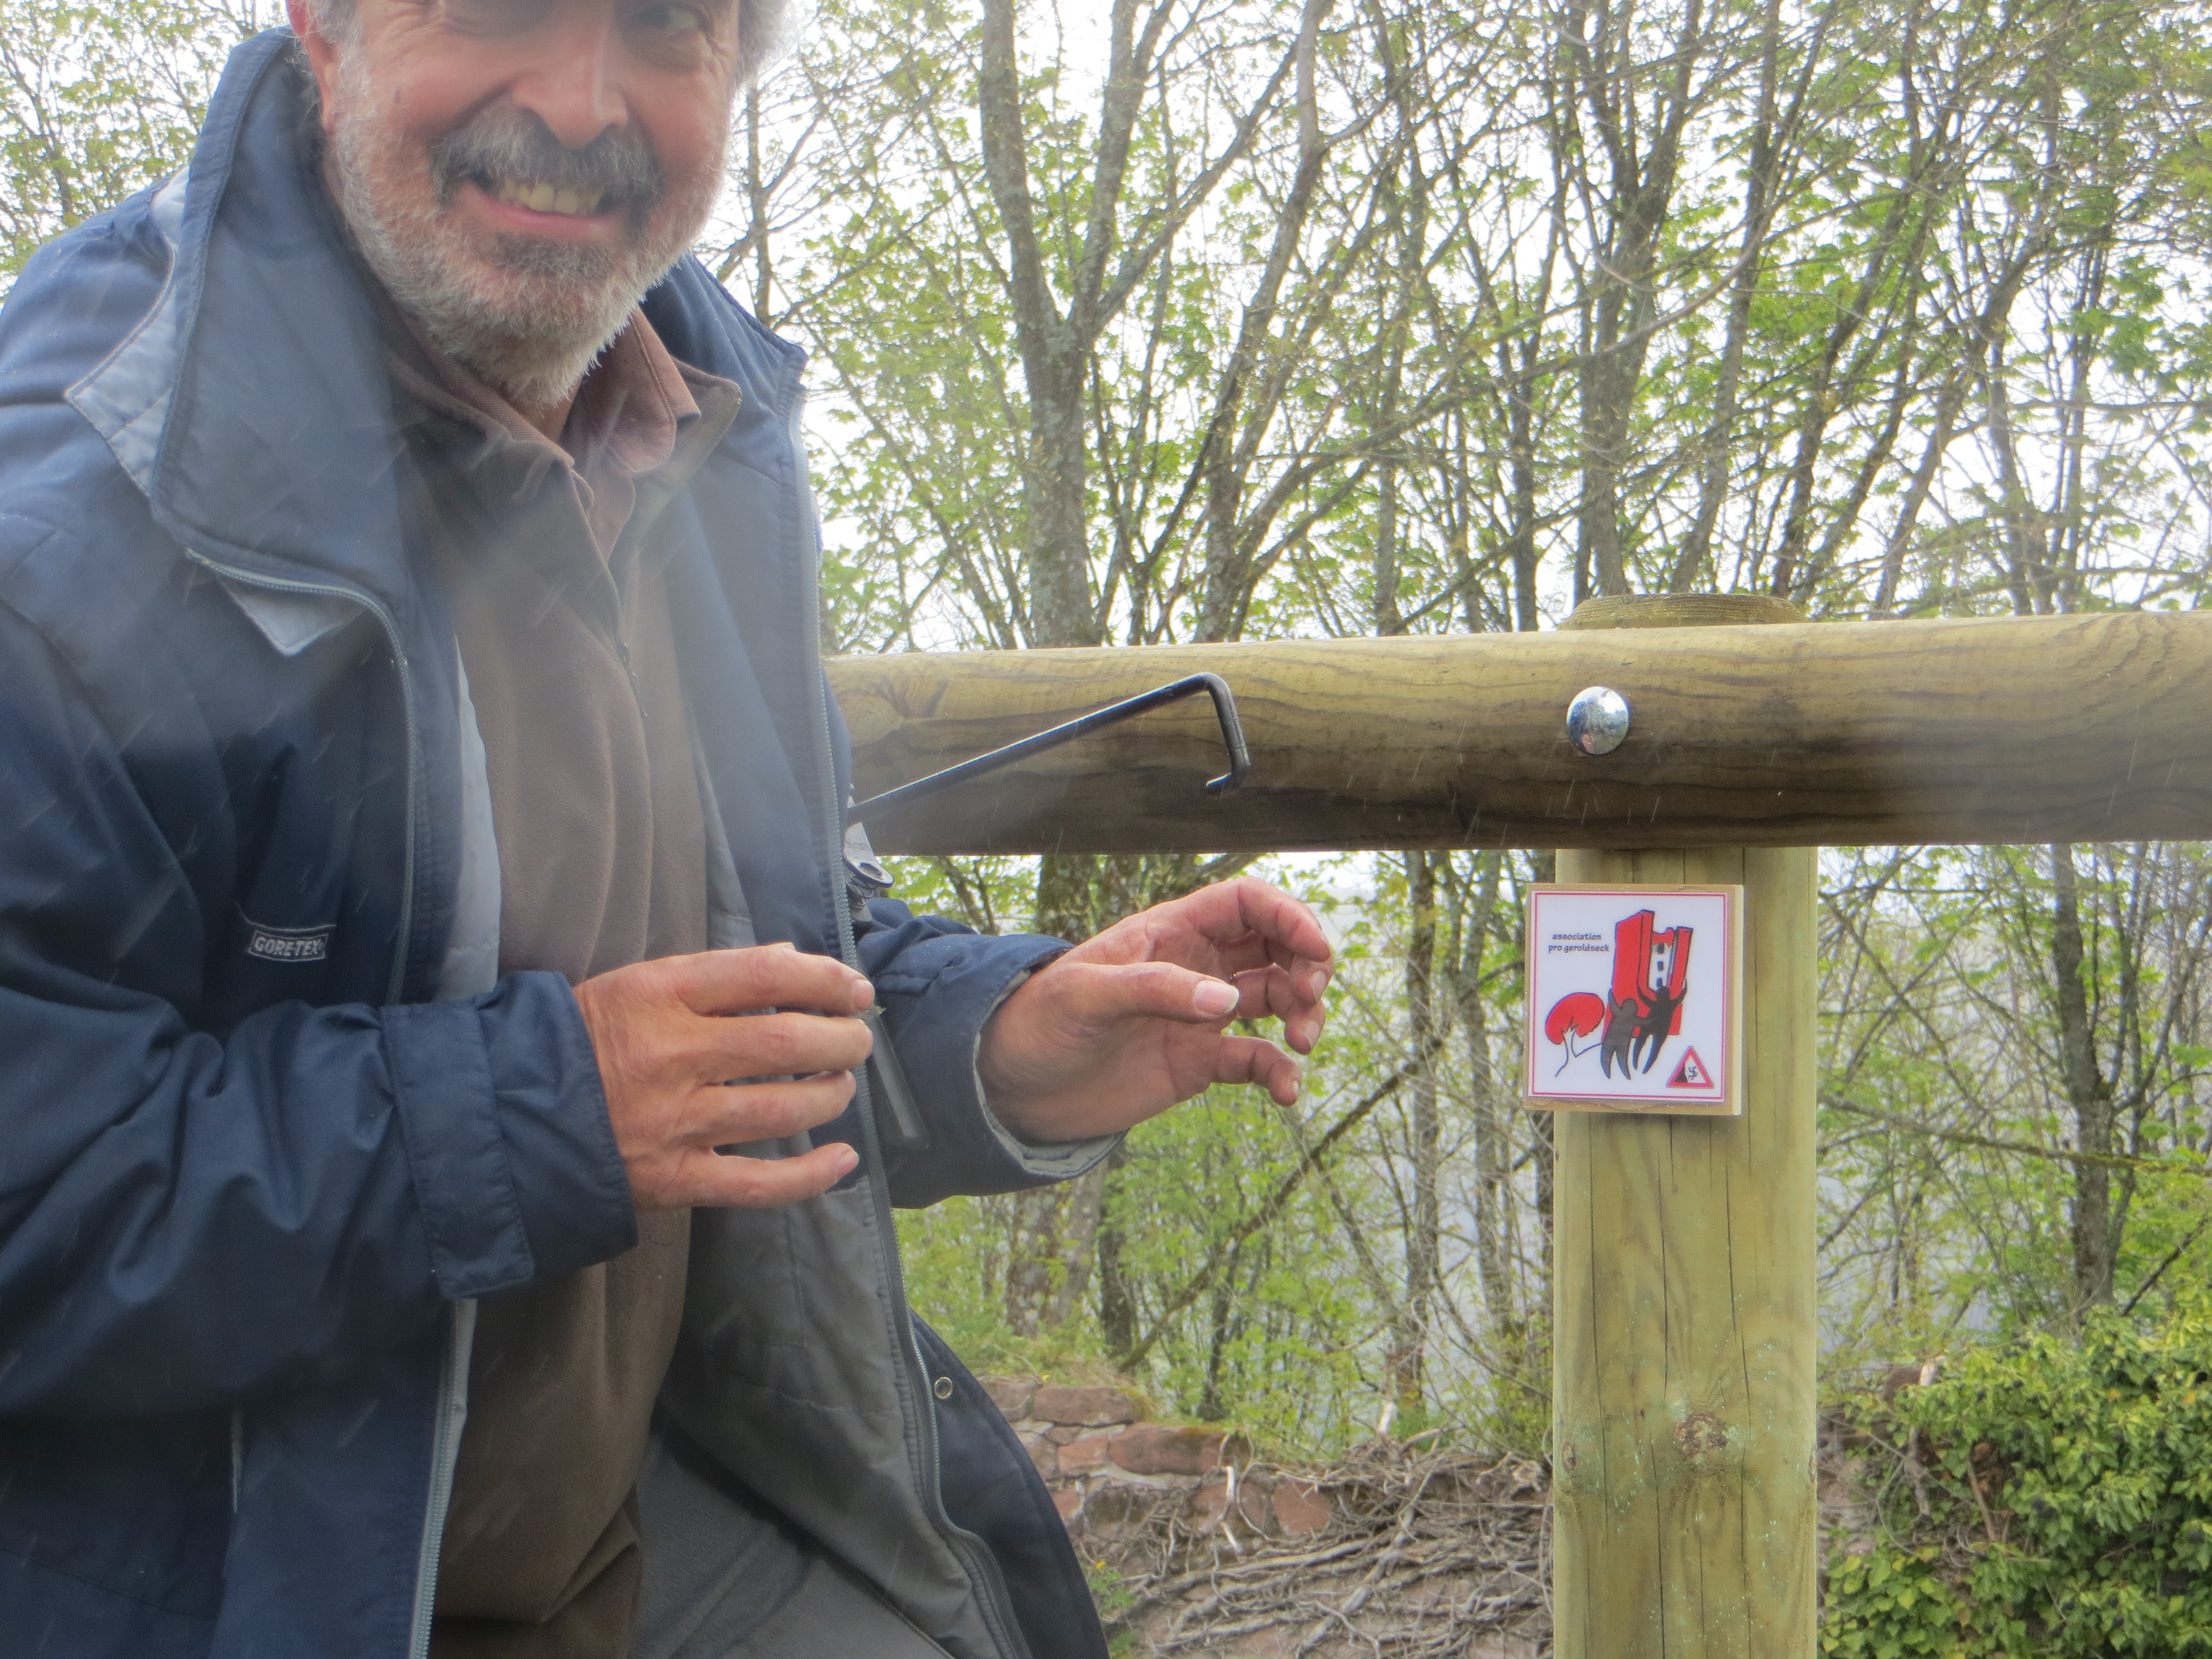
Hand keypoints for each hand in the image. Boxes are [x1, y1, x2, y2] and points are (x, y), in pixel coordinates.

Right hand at [573, 944, 873, 1210]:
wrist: (501, 1114)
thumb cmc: (580, 1041)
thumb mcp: (634, 985)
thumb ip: (712, 975)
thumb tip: (789, 960)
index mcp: (657, 996)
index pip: (763, 976)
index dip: (823, 979)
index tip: (853, 989)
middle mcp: (669, 1056)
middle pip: (784, 1042)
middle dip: (839, 1039)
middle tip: (858, 1039)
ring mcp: (672, 1122)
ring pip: (779, 1109)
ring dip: (829, 1095)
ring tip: (841, 1083)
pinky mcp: (671, 1179)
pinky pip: (754, 1184)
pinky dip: (807, 1176)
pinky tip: (842, 1159)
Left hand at [978, 877, 1331, 1142]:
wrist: (1013, 1086)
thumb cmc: (1039, 1023)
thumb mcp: (1085, 996)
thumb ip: (1154, 989)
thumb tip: (1226, 1001)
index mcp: (1171, 931)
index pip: (1246, 903)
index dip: (1288, 916)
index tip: (1316, 949)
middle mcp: (1195, 967)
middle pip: (1274, 946)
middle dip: (1306, 964)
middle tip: (1309, 997)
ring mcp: (1200, 1015)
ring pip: (1275, 997)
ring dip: (1303, 1013)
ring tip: (1303, 1043)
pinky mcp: (1198, 1062)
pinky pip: (1255, 1060)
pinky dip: (1279, 1071)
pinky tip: (1287, 1091)